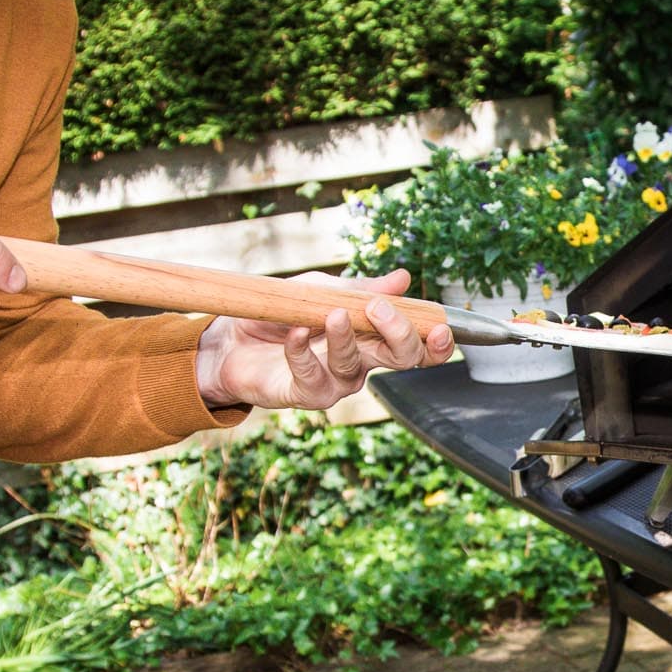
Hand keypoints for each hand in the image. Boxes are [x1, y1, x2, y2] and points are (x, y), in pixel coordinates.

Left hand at [192, 269, 454, 409]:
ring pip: (356, 366)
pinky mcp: (305, 394)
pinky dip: (303, 352)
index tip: (440, 325)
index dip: (435, 340)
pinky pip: (313, 377)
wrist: (230, 337)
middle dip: (398, 334)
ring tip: (330, 315)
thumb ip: (360, 288)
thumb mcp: (320, 289)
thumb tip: (404, 277)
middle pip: (401, 358)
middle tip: (379, 309)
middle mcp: (362, 363)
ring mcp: (335, 382)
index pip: (416, 343)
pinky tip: (293, 333)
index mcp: (372, 336)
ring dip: (344, 338)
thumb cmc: (280, 313)